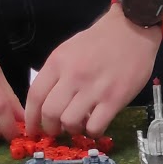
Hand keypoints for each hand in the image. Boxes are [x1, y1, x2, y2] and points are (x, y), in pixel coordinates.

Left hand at [26, 12, 159, 138]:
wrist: (131, 30)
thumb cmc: (100, 40)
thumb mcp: (69, 50)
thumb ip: (57, 73)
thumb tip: (48, 101)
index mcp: (58, 62)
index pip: (35, 95)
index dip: (31, 117)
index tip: (32, 129)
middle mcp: (73, 76)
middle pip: (50, 113)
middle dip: (50, 128)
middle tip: (56, 131)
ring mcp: (94, 89)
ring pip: (70, 122)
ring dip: (72, 130)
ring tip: (78, 126)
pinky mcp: (114, 100)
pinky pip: (95, 127)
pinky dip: (92, 132)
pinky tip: (95, 126)